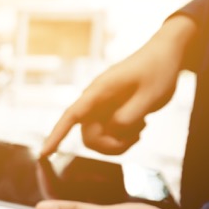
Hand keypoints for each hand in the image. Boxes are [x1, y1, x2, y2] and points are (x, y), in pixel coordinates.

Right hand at [41, 16, 194, 157]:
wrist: (165, 54)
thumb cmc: (158, 70)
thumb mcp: (150, 97)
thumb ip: (127, 118)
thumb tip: (109, 132)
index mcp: (100, 91)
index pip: (71, 116)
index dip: (56, 136)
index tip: (43, 154)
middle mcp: (95, 101)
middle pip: (89, 136)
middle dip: (111, 145)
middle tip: (137, 136)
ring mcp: (102, 107)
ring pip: (99, 138)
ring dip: (119, 141)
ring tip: (141, 128)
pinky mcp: (109, 112)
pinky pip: (109, 134)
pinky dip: (124, 137)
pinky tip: (140, 125)